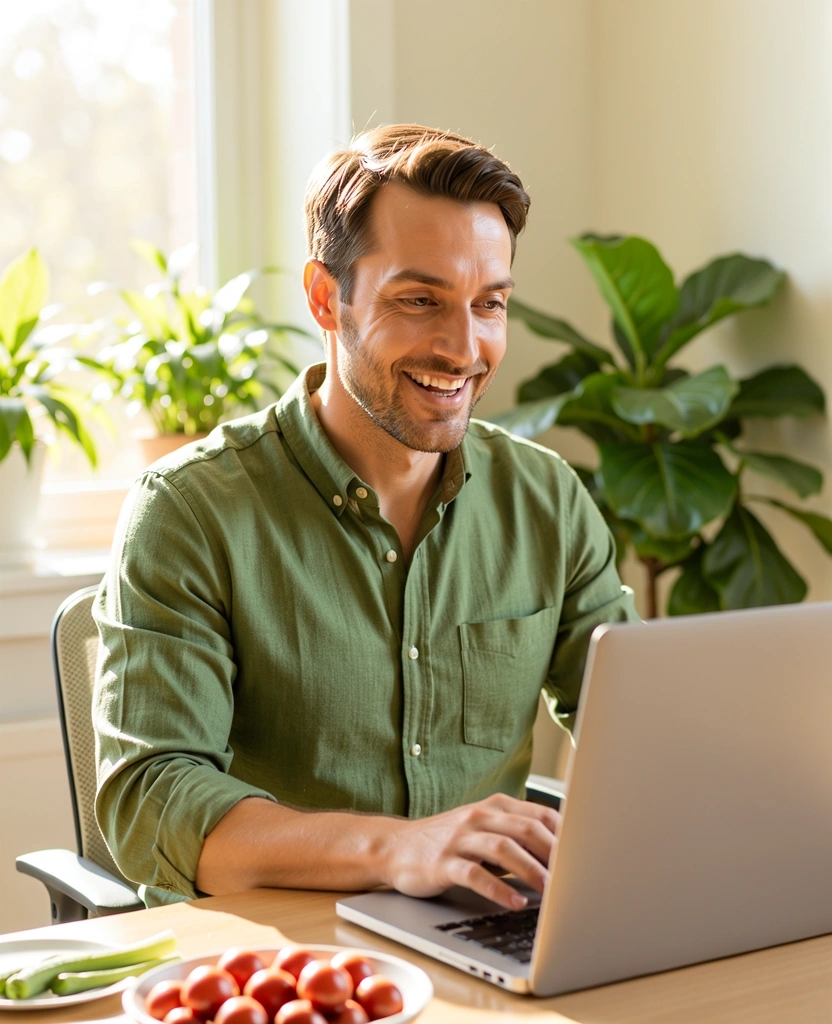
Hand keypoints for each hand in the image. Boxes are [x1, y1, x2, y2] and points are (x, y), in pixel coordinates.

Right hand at [379, 793, 560, 909]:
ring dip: (530, 870)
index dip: (566, 835)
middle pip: (525, 828)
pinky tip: (515, 903)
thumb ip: (515, 834)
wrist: (395, 846)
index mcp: (494, 806)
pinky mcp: (442, 862)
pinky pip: (474, 874)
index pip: (540, 814)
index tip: (587, 856)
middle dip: (554, 853)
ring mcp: (459, 838)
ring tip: (551, 892)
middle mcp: (479, 816)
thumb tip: (561, 856)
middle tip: (576, 876)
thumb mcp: (483, 828)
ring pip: (503, 848)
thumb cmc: (447, 840)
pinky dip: (498, 889)